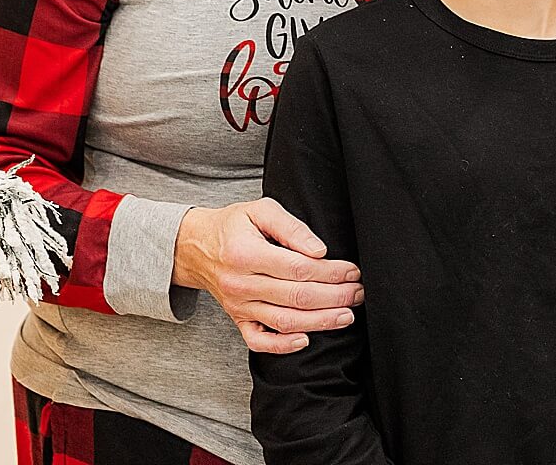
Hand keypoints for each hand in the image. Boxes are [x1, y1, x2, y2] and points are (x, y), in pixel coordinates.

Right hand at [173, 198, 363, 353]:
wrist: (196, 247)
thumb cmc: (233, 225)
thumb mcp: (260, 210)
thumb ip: (291, 227)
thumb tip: (319, 250)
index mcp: (247, 254)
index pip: (298, 269)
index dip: (331, 272)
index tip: (353, 271)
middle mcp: (241, 285)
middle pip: (297, 297)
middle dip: (335, 297)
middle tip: (359, 293)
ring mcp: (239, 307)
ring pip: (284, 321)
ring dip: (320, 322)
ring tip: (347, 316)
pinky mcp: (238, 320)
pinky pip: (259, 342)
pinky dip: (282, 346)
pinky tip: (306, 340)